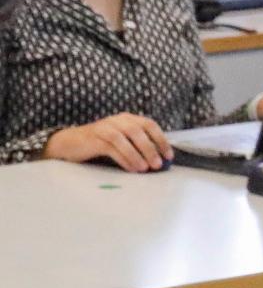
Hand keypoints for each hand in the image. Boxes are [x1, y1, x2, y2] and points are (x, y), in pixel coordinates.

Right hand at [44, 114, 172, 172]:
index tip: (169, 155)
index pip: (149, 124)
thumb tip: (159, 159)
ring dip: (138, 155)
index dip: (161, 139)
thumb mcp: (121, 140)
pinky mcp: (94, 139)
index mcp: (128, 118)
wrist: (69, 143)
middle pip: (139, 131)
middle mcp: (118, 120)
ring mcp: (105, 128)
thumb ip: (137, 145)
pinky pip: (112, 148)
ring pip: (125, 139)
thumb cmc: (100, 143)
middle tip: (158, 164)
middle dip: (151, 149)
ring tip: (145, 168)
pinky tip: (131, 169)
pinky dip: (124, 159)